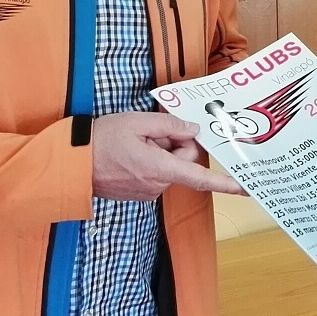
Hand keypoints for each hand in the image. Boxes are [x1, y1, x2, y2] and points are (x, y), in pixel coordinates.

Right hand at [91, 112, 243, 200]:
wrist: (69, 163)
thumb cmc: (101, 140)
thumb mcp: (137, 122)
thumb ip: (170, 125)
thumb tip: (192, 131)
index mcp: (160, 169)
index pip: (201, 178)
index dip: (227, 184)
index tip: (247, 188)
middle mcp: (157, 185)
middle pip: (184, 162)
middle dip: (175, 144)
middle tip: (152, 132)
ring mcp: (147, 192)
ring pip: (169, 167)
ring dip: (160, 151)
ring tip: (134, 142)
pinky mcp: (138, 193)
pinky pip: (156, 173)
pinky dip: (150, 160)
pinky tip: (130, 152)